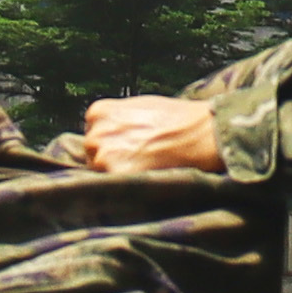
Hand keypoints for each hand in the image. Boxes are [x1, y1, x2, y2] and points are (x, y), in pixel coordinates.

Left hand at [78, 94, 221, 175]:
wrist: (199, 134)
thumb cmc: (176, 119)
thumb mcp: (140, 107)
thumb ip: (119, 120)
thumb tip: (112, 137)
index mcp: (99, 112)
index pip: (93, 133)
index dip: (112, 142)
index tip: (128, 146)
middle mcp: (96, 132)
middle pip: (92, 153)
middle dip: (110, 158)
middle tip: (138, 158)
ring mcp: (103, 154)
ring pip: (99, 171)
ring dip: (116, 173)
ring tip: (143, 167)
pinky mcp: (114, 174)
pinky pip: (111, 186)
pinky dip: (125, 184)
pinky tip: (144, 175)